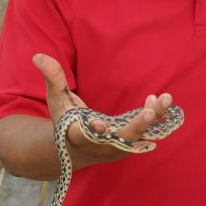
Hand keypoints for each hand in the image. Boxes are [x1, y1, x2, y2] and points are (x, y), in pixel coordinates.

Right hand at [32, 53, 173, 168]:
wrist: (74, 149)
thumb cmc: (64, 120)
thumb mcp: (56, 100)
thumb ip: (52, 78)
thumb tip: (38, 56)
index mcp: (78, 136)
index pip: (84, 137)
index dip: (93, 132)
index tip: (99, 124)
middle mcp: (99, 146)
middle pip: (119, 140)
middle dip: (135, 127)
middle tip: (149, 112)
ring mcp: (116, 148)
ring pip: (138, 138)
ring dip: (153, 120)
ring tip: (166, 99)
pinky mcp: (128, 144)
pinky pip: (144, 134)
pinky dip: (153, 118)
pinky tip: (161, 100)